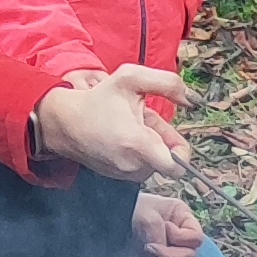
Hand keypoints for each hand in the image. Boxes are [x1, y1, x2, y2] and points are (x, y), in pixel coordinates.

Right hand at [34, 64, 189, 180]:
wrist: (63, 122)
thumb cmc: (98, 99)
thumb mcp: (132, 78)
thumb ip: (168, 84)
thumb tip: (193, 100)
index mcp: (137, 143)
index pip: (175, 167)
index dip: (183, 152)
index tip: (175, 138)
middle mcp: (131, 164)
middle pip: (167, 160)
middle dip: (162, 139)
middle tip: (144, 118)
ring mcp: (124, 175)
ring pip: (154, 163)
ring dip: (150, 145)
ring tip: (131, 125)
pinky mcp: (118, 178)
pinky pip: (140, 167)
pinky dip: (138, 153)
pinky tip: (123, 136)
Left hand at [130, 190, 203, 256]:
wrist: (112, 219)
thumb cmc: (131, 209)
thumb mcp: (147, 216)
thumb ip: (158, 233)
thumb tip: (161, 251)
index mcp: (183, 219)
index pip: (196, 238)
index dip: (181, 238)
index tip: (163, 228)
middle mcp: (182, 237)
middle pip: (189, 256)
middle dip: (168, 255)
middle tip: (148, 248)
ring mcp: (172, 252)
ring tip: (143, 253)